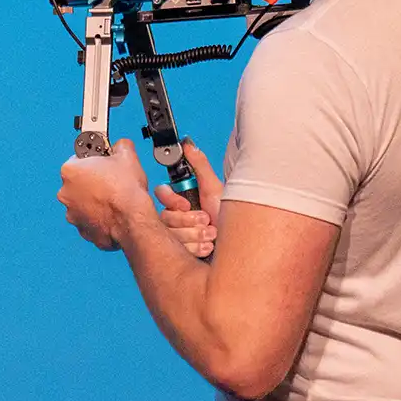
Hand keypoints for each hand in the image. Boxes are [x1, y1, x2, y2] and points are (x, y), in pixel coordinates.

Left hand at [57, 139, 152, 250]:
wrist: (132, 219)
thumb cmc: (125, 190)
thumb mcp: (127, 155)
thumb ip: (120, 145)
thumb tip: (121, 145)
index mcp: (70, 171)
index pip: (79, 158)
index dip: (94, 158)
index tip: (104, 160)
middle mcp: (66, 193)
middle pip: (79, 181)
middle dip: (93, 179)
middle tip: (111, 178)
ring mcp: (73, 214)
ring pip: (82, 201)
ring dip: (94, 199)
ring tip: (114, 197)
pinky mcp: (83, 230)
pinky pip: (89, 219)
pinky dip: (99, 215)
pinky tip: (113, 211)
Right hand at [155, 140, 223, 257]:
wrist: (239, 246)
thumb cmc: (229, 219)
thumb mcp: (215, 189)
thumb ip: (200, 166)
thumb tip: (188, 144)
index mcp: (182, 200)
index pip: (161, 194)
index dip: (171, 199)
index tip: (185, 204)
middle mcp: (177, 218)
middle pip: (164, 216)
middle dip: (188, 220)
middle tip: (205, 220)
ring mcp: (177, 238)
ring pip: (169, 234)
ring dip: (193, 234)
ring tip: (211, 235)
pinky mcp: (180, 256)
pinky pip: (174, 252)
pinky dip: (194, 248)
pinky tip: (207, 247)